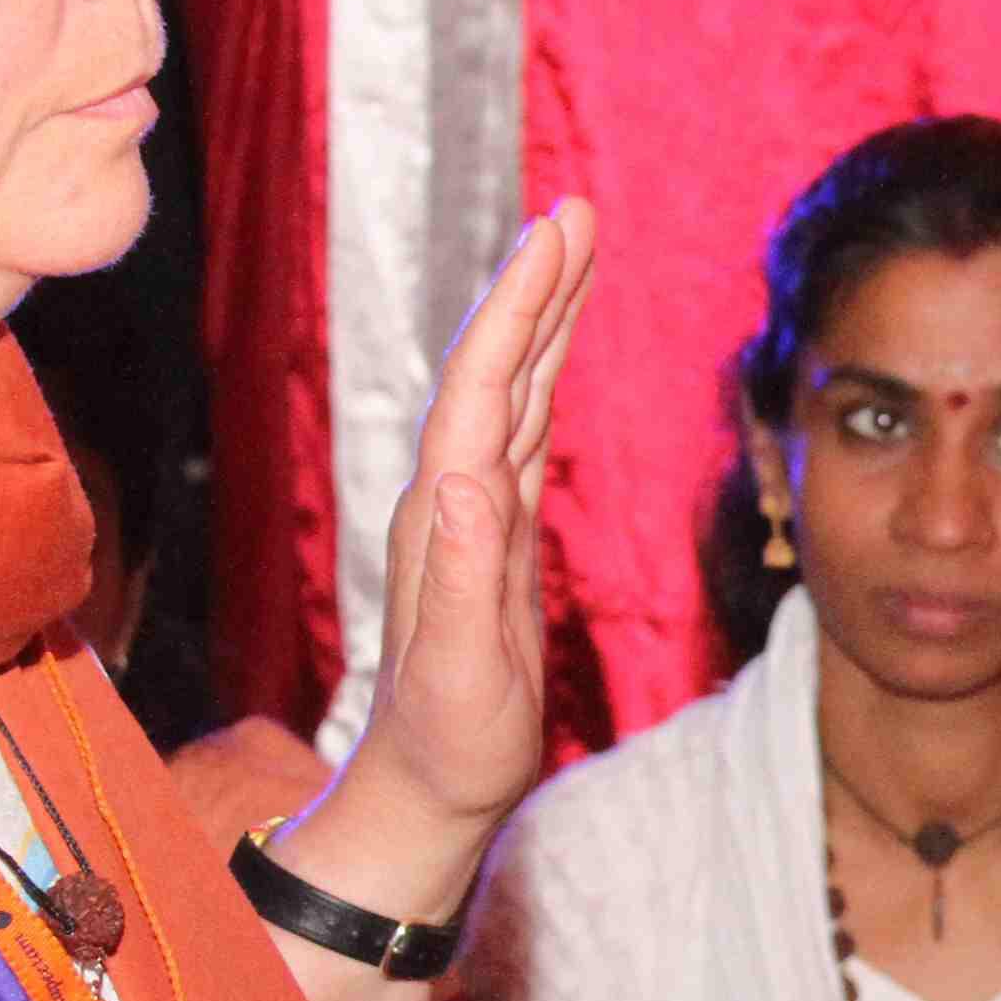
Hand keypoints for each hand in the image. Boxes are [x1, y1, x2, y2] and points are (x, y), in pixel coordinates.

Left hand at [311, 202, 595, 890]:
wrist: (426, 789)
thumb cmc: (450, 744)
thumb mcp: (462, 674)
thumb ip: (462, 579)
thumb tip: (462, 480)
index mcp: (445, 518)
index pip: (481, 388)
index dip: (518, 309)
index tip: (554, 237)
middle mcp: (451, 499)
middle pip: (495, 369)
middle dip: (535, 288)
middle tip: (573, 212)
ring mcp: (470, 514)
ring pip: (510, 391)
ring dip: (542, 319)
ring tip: (574, 253)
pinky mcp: (493, 535)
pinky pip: (521, 431)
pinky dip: (543, 376)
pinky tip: (555, 353)